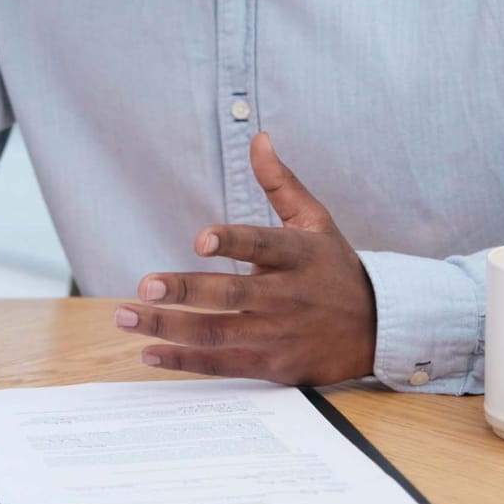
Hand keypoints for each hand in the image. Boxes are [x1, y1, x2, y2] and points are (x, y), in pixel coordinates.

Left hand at [114, 132, 376, 385]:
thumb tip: (258, 138)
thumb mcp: (317, 222)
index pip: (262, 245)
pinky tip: (149, 352)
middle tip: (146, 285)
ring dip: (168, 327)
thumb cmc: (336, 268)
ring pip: (217, 333)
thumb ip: (280, 183)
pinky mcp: (271, 365)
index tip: (200, 239)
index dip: (232, 241)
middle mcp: (286, 296)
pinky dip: (184, 361)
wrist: (377, 329)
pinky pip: (222, 364)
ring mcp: (277, 334)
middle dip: (186, 290)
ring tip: (127, 316)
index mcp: (298, 255)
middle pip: (232, 294)